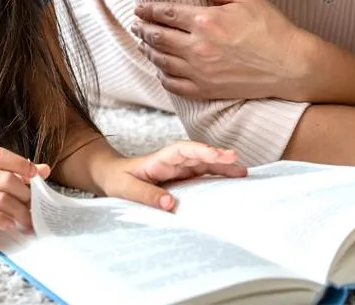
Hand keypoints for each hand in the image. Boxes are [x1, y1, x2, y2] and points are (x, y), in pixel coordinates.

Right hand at [0, 147, 50, 242]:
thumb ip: (17, 174)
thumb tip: (45, 169)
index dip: (20, 163)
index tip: (36, 175)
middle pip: (5, 180)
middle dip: (25, 194)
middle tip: (35, 208)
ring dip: (19, 212)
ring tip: (29, 222)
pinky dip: (2, 220)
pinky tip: (11, 225)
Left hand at [99, 141, 245, 210]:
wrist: (111, 176)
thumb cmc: (118, 179)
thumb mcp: (126, 188)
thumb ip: (146, 195)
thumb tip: (170, 204)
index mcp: (160, 159)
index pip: (184, 150)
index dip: (201, 151)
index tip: (217, 155)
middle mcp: (173, 161)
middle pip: (199, 156)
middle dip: (218, 158)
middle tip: (238, 162)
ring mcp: (179, 169)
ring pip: (204, 164)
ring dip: (222, 166)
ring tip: (243, 172)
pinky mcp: (181, 179)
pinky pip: (201, 175)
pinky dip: (216, 176)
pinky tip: (231, 180)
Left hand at [132, 0, 320, 100]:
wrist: (291, 65)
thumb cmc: (270, 27)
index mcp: (205, 21)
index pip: (166, 13)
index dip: (148, 10)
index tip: (139, 8)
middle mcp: (198, 48)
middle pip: (158, 38)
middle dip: (143, 30)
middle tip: (136, 25)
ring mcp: (201, 72)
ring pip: (162, 62)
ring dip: (149, 51)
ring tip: (143, 44)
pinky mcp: (208, 90)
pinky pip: (175, 86)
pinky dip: (163, 77)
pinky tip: (160, 71)